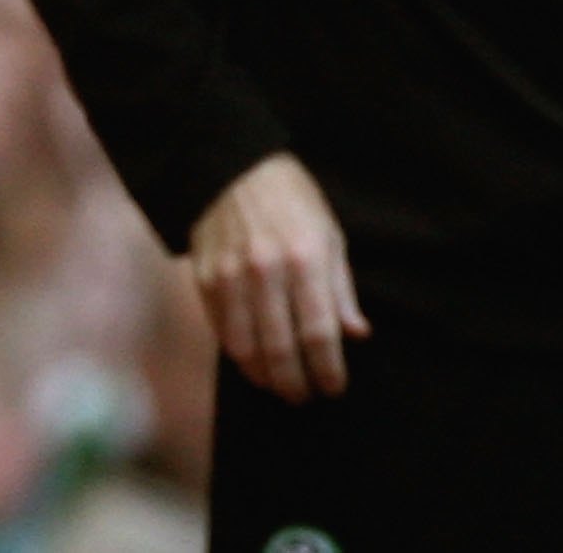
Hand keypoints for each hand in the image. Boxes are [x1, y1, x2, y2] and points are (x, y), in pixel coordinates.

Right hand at [188, 152, 369, 404]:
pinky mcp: (206, 278)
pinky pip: (222, 331)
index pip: (320, 334)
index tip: (334, 386)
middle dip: (296, 383)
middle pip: (281, 350)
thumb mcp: (329, 235)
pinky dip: (238, 355)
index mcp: (305, 259)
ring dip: (265, 377)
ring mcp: (230, 276)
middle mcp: (266, 271)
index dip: (329, 370)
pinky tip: (252, 363)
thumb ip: (341, 289)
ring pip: (246, 349)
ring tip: (280, 386)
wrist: (231, 166)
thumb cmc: (290, 200)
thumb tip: (356, 334)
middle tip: (305, 396)